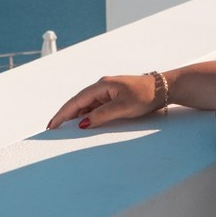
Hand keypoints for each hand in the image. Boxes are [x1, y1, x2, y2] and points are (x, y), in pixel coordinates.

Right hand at [45, 71, 167, 130]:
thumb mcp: (123, 107)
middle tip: (53, 130)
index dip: (62, 114)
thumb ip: (101, 115)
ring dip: (76, 117)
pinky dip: (88, 116)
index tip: (52, 125)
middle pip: (78, 102)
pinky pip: (96, 107)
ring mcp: (107, 92)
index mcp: (101, 85)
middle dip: (65, 116)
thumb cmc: (145, 95)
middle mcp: (102, 87)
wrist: (163, 88)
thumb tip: (82, 123)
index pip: (76, 101)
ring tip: (65, 130)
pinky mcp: (113, 97)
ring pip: (86, 105)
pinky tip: (84, 124)